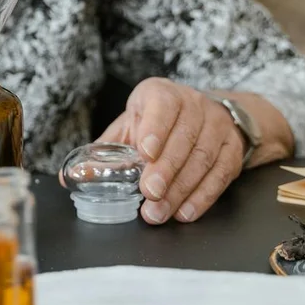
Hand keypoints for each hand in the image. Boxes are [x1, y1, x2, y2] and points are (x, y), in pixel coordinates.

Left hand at [97, 77, 244, 224]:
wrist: (203, 112)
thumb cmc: (158, 120)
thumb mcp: (131, 124)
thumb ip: (105, 150)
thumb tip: (72, 175)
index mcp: (162, 93)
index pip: (162, 105)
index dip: (154, 129)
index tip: (144, 153)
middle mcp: (193, 104)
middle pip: (183, 137)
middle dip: (166, 168)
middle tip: (149, 193)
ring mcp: (216, 125)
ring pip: (202, 158)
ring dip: (181, 189)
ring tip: (159, 211)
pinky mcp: (232, 147)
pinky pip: (220, 174)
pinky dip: (203, 196)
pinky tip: (185, 212)